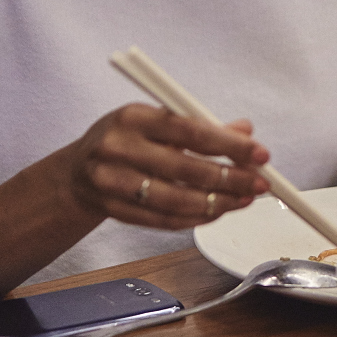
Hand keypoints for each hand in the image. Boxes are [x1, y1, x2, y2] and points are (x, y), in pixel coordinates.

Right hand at [66, 105, 269, 230]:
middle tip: (259, 183)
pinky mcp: (112, 210)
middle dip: (229, 179)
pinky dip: (194, 219)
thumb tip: (245, 131)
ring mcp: (111, 181)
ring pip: (174, 200)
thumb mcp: (157, 122)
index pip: (189, 130)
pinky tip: (215, 212)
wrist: (76, 173)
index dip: (229, 145)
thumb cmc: (125, 141)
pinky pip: (161, 220)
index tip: (259, 153)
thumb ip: (201, 126)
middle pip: (184, 168)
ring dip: (216, 203)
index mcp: (133, 116)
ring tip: (242, 200)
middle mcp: (118, 147)